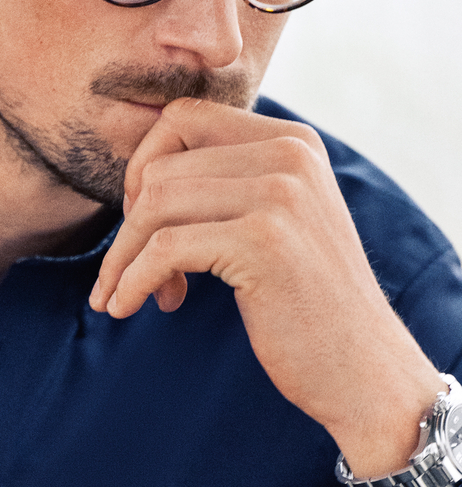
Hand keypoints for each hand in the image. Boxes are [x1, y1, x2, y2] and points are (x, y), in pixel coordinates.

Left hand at [87, 99, 442, 478]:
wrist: (361, 368)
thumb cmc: (305, 304)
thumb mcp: (278, 223)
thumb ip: (229, 185)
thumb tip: (139, 176)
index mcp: (293, 141)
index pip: (182, 118)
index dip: (141, 169)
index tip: (140, 225)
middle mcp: (290, 154)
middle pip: (161, 167)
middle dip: (130, 225)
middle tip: (135, 274)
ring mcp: (279, 194)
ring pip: (155, 204)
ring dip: (125, 257)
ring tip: (129, 296)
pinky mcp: (263, 241)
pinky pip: (164, 248)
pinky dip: (132, 279)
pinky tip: (128, 306)